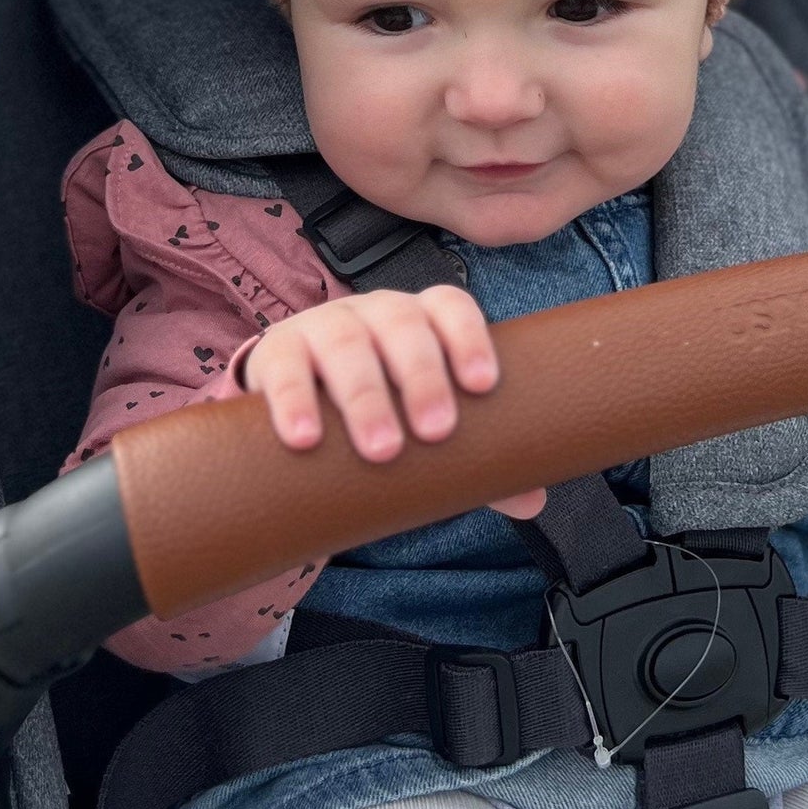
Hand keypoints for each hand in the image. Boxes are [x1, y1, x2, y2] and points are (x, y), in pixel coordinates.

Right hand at [240, 286, 544, 518]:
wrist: (299, 392)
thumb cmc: (384, 406)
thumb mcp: (422, 421)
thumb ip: (471, 457)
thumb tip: (530, 500)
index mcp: (421, 321)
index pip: (451, 308)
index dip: (469, 339)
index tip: (483, 384)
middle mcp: (376, 313)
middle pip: (404, 327)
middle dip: (423, 377)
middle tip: (437, 432)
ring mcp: (324, 326)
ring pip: (347, 345)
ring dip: (366, 396)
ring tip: (382, 450)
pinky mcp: (277, 352)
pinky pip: (284, 368)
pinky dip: (295, 401)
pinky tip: (305, 439)